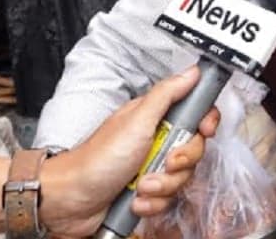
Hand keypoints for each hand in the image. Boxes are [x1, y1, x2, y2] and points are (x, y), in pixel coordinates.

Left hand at [39, 66, 219, 236]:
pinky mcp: (148, 192)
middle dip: (180, 162)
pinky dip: (152, 203)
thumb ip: (167, 95)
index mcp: (156, 118)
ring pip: (182, 177)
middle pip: (194, 148)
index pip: (196, 113)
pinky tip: (135, 200)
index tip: (203, 130)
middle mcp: (157, 141)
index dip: (205, 122)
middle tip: (163, 162)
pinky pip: (168, 199)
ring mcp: (152, 167)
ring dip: (163, 186)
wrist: (69, 201)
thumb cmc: (96, 159)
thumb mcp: (136, 121)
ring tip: (140, 186)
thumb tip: (191, 72)